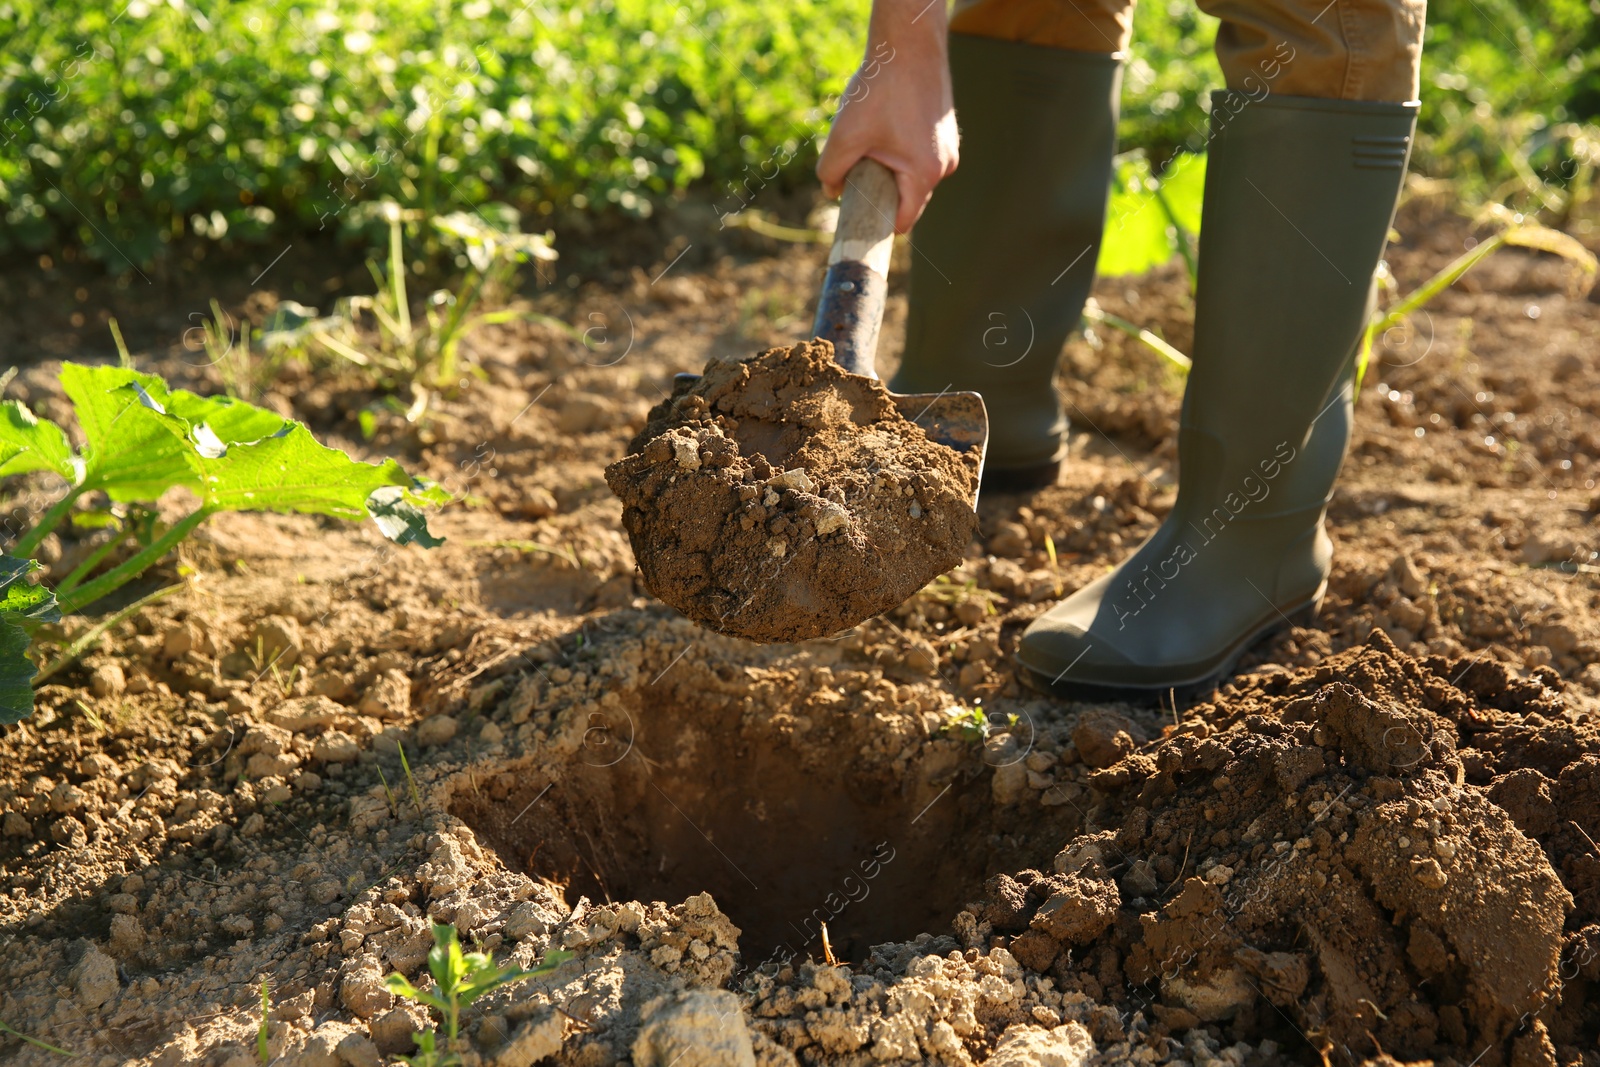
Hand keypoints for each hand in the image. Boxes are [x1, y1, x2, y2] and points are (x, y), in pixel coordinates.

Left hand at [816, 0, 958, 232]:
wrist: (909, 43)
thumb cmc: (881, 88)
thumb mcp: (845, 135)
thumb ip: (831, 171)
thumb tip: (831, 191)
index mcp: (925, 173)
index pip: (904, 220)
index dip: (879, 224)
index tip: (858, 220)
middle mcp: (945, 165)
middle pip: (909, 198)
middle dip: (881, 192)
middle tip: (856, 174)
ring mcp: (949, 147)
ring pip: (912, 174)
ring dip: (890, 168)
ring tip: (871, 141)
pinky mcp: (945, 131)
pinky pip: (920, 154)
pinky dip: (900, 150)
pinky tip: (884, 126)